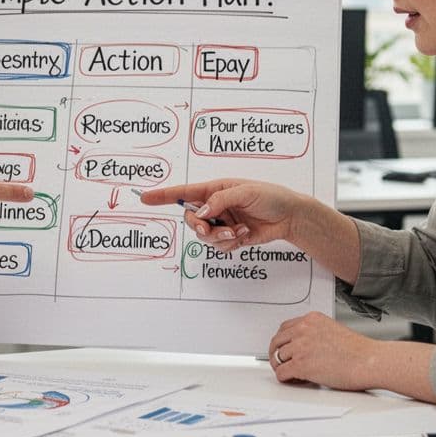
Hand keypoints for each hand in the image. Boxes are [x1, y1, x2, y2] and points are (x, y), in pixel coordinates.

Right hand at [139, 179, 317, 252]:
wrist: (290, 216)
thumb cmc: (271, 196)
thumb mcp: (246, 191)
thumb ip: (221, 201)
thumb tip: (202, 213)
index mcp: (215, 189)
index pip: (184, 193)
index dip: (163, 196)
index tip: (145, 197)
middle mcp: (215, 206)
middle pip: (191, 220)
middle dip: (199, 227)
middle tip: (209, 229)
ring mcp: (222, 223)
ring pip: (205, 237)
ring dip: (219, 237)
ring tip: (237, 232)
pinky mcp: (231, 237)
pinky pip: (219, 246)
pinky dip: (230, 243)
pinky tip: (244, 235)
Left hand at [268, 311, 375, 389]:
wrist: (369, 361)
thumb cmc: (359, 351)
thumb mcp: (333, 330)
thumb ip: (315, 333)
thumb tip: (304, 346)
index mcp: (311, 319)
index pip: (285, 328)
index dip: (283, 342)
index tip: (284, 349)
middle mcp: (303, 329)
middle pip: (276, 341)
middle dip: (277, 354)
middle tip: (281, 363)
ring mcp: (300, 346)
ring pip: (277, 357)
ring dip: (283, 367)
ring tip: (293, 374)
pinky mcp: (301, 364)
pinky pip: (281, 373)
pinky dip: (284, 378)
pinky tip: (294, 380)